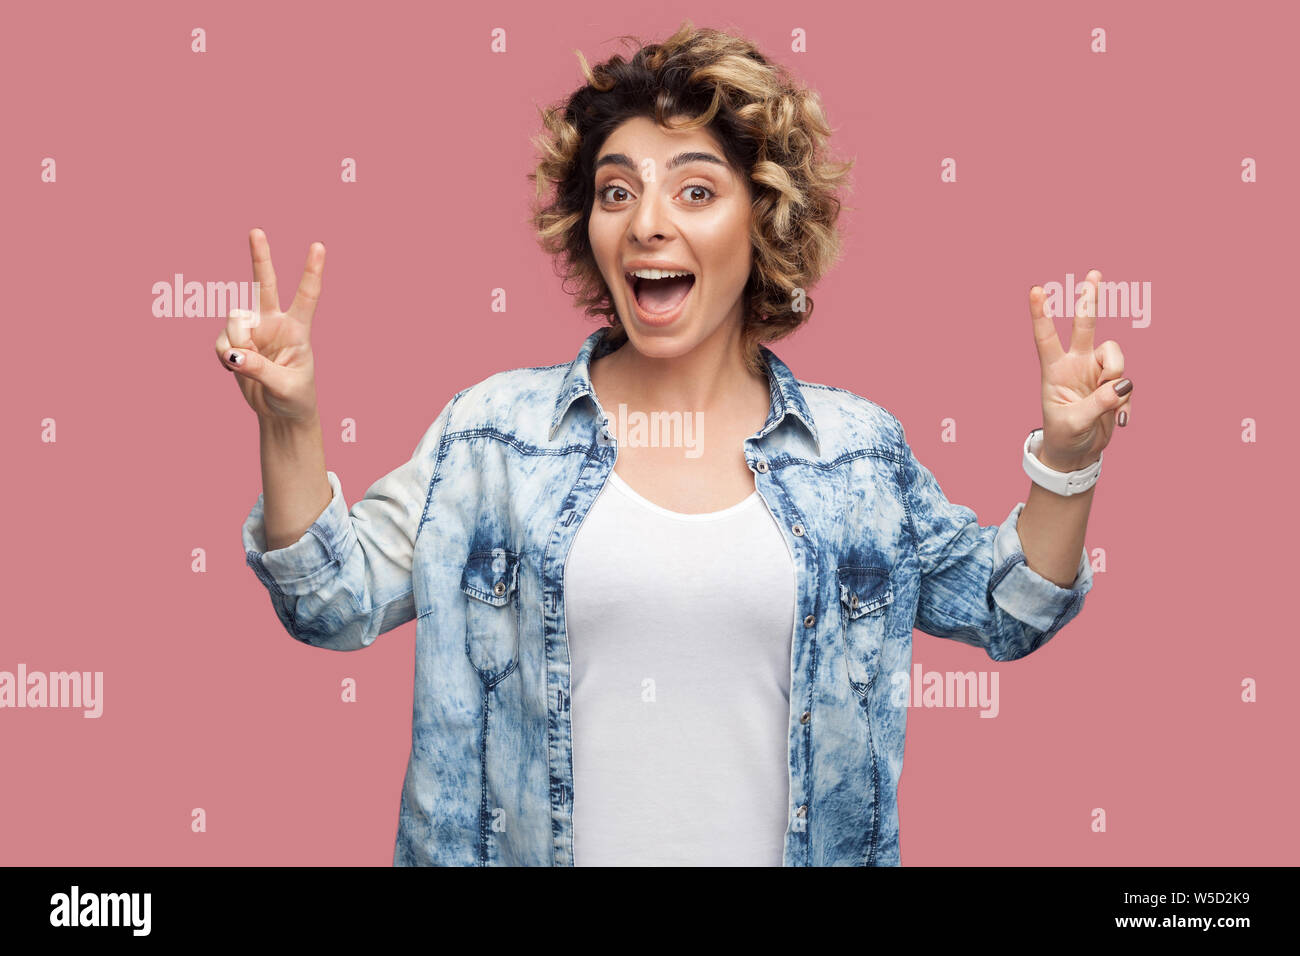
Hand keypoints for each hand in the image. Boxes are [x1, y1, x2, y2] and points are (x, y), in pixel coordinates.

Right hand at [214, 228, 323, 423]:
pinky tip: (234, 368)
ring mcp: (253, 330)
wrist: (279, 413)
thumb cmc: (295, 398)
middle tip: (256, 230)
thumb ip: (260, 369)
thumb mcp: (285, 386)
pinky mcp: (234, 343)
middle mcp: (274, 323)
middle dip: (260, 257)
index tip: (319, 246)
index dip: (312, 271)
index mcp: (298, 329)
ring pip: (235, 320)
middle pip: (265, 284)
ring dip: (236, 342)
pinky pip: (220, 342)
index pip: (307, 295)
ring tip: (246, 364)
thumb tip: (232, 355)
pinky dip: (224, 356)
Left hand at [1028, 269, 1132, 471]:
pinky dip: (1125, 401)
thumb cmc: (1064, 436)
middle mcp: (1076, 364)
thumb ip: (1098, 404)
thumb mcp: (1075, 423)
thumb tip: (1123, 383)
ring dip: (1116, 377)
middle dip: (1089, 300)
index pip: (1046, 337)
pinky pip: (1127, 382)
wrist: (1078, 452)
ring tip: (1109, 402)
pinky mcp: (1114, 383)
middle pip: (1084, 326)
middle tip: (1093, 274)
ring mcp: (1096, 371)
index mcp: (1055, 370)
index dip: (1041, 314)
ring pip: (1116, 355)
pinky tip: (1118, 419)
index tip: (1036, 290)